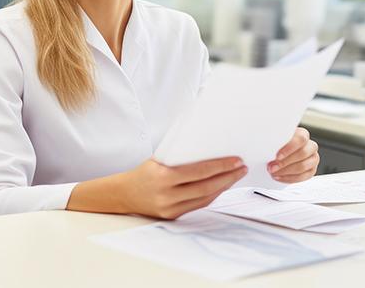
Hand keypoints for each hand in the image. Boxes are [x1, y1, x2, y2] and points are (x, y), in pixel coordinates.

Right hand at [118, 157, 246, 219]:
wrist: (123, 194)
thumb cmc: (143, 172)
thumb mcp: (158, 159)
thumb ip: (180, 156)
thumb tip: (207, 147)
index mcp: (163, 177)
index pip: (199, 171)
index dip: (220, 166)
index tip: (235, 160)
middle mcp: (167, 195)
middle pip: (206, 186)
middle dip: (228, 176)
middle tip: (241, 167)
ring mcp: (170, 208)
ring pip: (205, 198)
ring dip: (224, 186)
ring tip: (235, 175)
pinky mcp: (173, 216)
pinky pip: (198, 205)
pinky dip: (212, 195)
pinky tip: (221, 186)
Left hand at [267, 127, 318, 182]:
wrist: (277, 154)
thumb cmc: (276, 145)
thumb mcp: (275, 140)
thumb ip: (274, 142)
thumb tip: (269, 148)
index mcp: (302, 134)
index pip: (301, 139)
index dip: (289, 148)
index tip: (277, 156)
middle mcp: (310, 146)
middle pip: (302, 153)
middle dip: (285, 162)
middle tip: (271, 167)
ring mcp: (313, 158)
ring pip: (303, 166)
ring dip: (286, 171)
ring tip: (273, 172)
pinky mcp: (311, 170)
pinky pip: (304, 177)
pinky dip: (289, 178)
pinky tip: (279, 177)